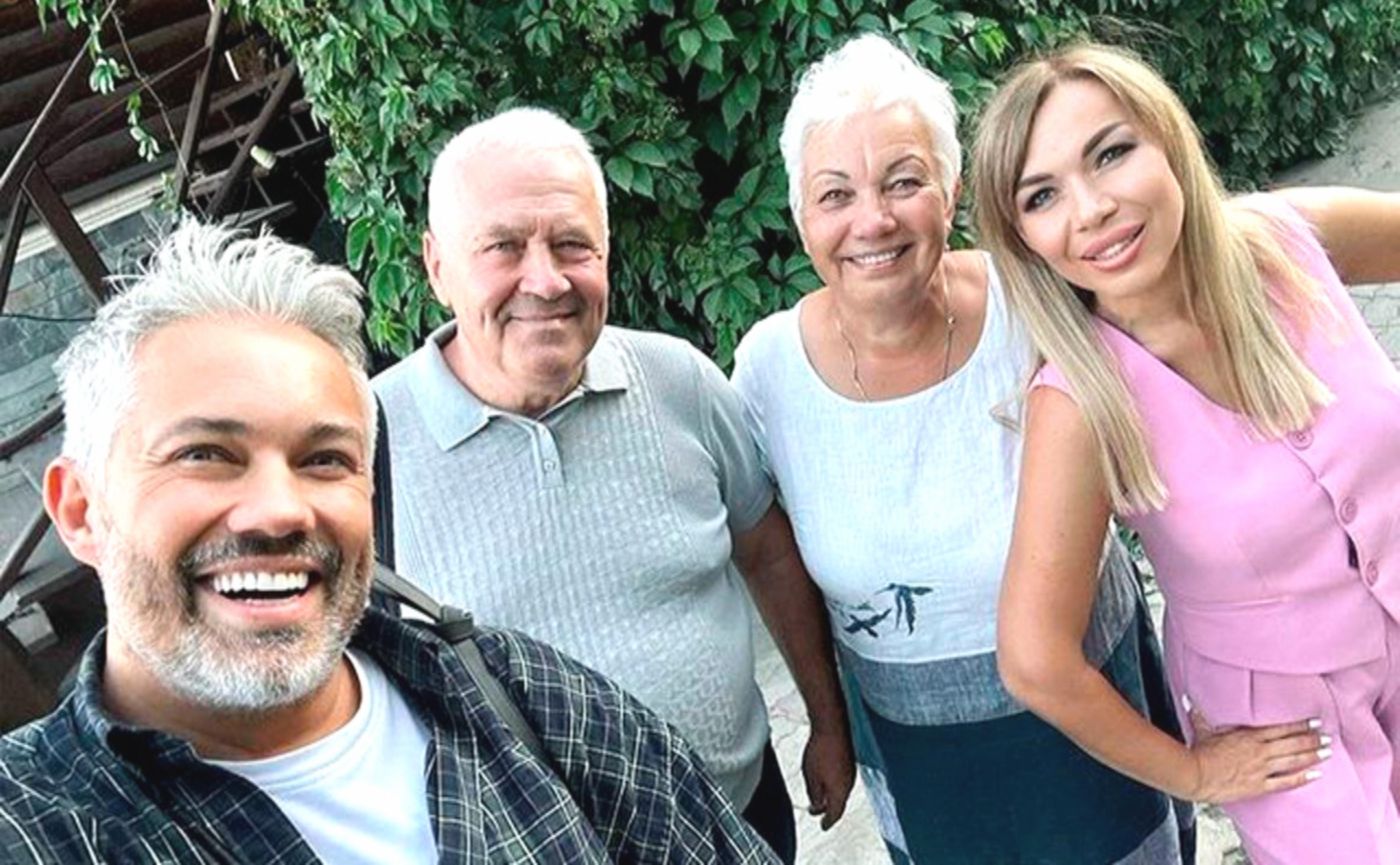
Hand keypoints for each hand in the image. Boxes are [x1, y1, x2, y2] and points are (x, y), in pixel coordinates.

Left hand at [802, 728, 854, 828]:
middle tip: (818, 811)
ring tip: (819, 795)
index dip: (828, 822)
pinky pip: (842, 778)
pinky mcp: (849, 759)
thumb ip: (815, 795)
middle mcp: (849, 783)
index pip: (835, 813)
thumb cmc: (821, 750)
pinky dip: (834, 783)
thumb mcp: (811, 778)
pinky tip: (826, 778)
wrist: (832, 725)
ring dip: (831, 795)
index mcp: (840, 792)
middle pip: (840, 802)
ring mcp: (851, 771)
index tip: (823, 826)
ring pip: (841, 789)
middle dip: (828, 808)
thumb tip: (817, 806)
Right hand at [1186, 700, 1329, 803]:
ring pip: (1293, 760)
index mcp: (1248, 736)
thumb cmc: (1198, 753)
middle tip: (1327, 736)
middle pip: (1292, 743)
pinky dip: (1302, 778)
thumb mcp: (1201, 729)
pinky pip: (1286, 782)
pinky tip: (1315, 775)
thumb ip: (1199, 713)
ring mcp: (1262, 769)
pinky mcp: (1259, 785)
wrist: (1195, 775)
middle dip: (1312, 739)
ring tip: (1327, 752)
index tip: (1314, 721)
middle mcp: (1260, 751)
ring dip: (1312, 755)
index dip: (1299, 725)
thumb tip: (1188, 699)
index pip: (1281, 728)